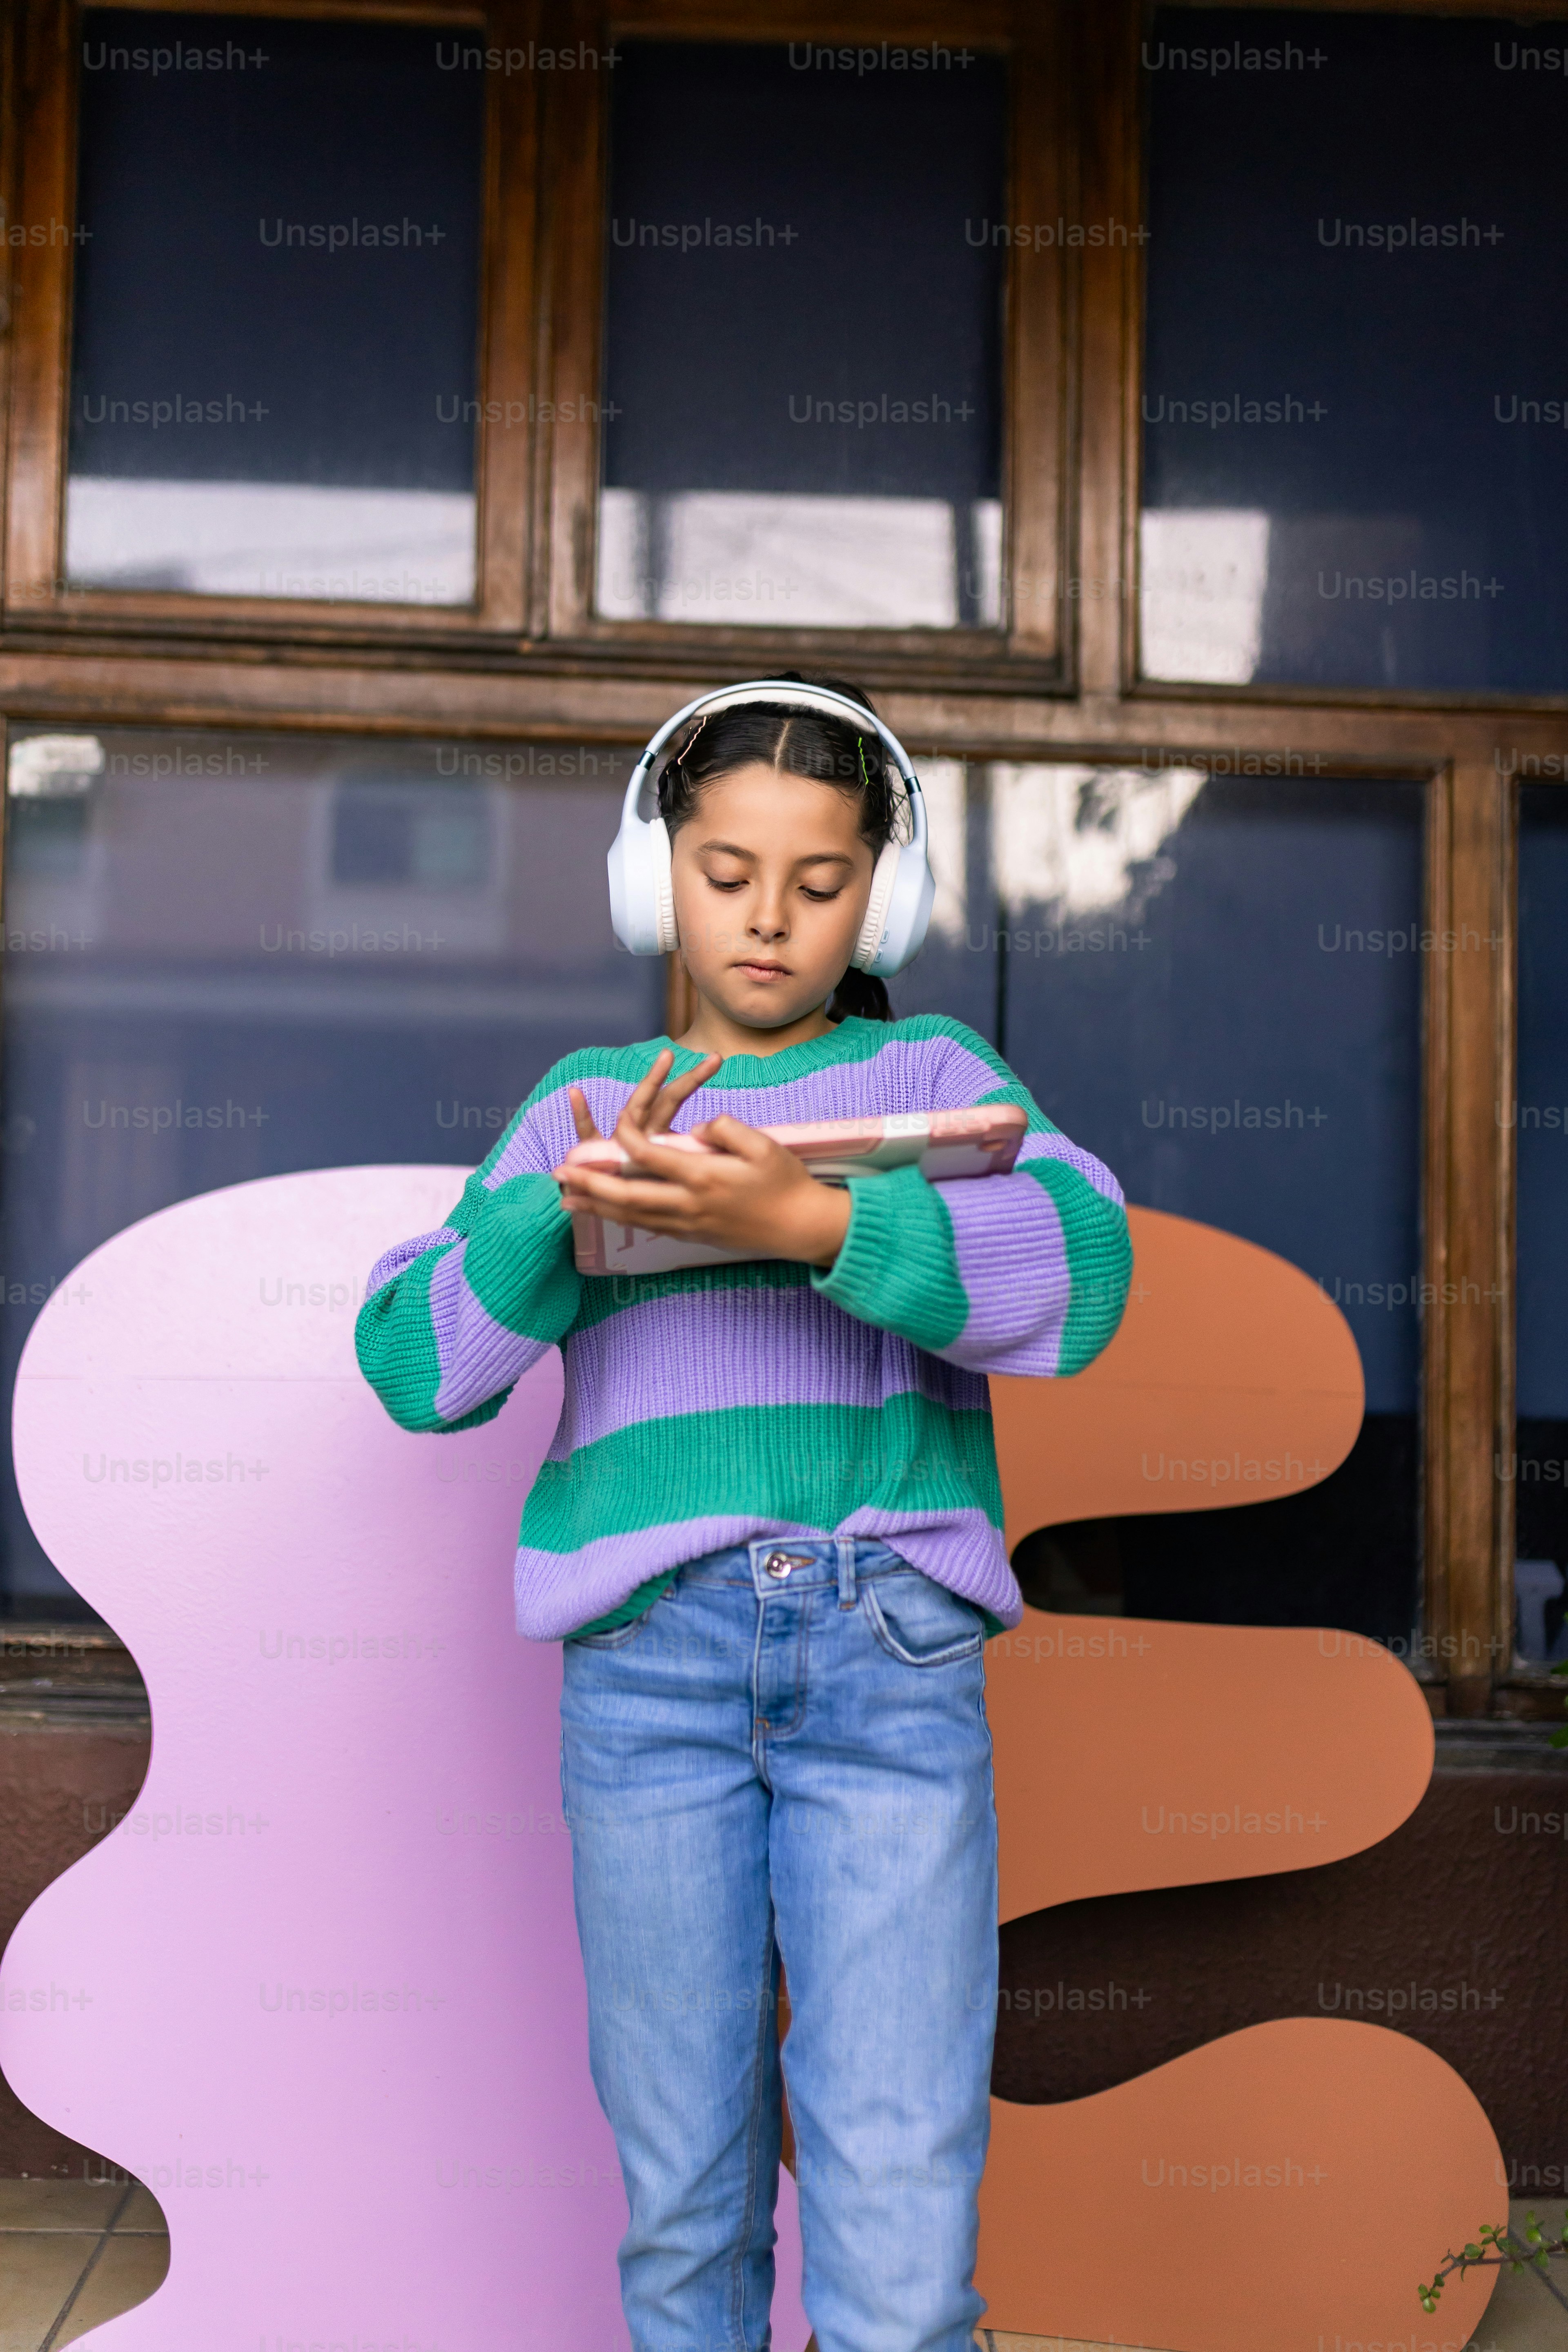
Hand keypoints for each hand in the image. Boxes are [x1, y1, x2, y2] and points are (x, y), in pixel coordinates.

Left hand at [560, 1050, 851, 1268]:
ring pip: (632, 1217)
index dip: (625, 1139)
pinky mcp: (694, 1236)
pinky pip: (650, 1228)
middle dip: (589, 1186)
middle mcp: (690, 1204)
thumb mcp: (761, 1143)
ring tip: (568, 1202)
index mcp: (704, 1176)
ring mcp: (690, 1225)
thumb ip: (722, 1128)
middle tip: (559, 1176)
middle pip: (627, 1196)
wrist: (803, 1228)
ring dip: (597, 1208)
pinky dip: (623, 1221)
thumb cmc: (785, 1182)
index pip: (649, 1155)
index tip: (611, 1126)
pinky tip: (610, 1216)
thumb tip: (692, 1130)